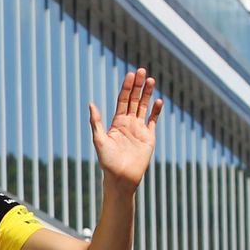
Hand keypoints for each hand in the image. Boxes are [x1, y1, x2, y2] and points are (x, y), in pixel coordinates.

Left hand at [89, 67, 162, 189]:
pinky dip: (156, 111)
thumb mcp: (99, 140)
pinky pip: (153, 121)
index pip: (123, 100)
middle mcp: (128, 123)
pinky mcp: (149, 137)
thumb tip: (91, 104)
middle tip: (141, 71)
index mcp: (117, 122)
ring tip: (150, 80)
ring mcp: (139, 129)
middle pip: (134, 100)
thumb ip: (96, 122)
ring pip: (144, 107)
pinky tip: (158, 101)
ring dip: (147, 94)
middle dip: (138, 86)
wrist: (121, 178)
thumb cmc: (108, 162)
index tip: (130, 75)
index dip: (127, 87)